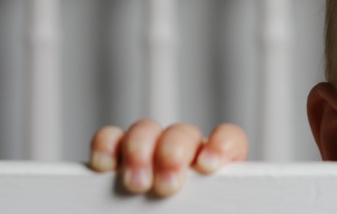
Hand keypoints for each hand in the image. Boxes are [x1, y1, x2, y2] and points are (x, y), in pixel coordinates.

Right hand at [89, 119, 247, 196]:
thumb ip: (213, 206)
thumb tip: (215, 204)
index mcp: (213, 170)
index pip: (229, 139)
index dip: (221, 145)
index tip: (209, 166)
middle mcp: (183, 155)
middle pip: (183, 133)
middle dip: (173, 155)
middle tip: (167, 186)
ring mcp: (148, 153)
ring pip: (146, 130)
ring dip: (140, 152)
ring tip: (137, 184)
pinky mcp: (115, 160)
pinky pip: (110, 139)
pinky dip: (106, 147)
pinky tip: (107, 167)